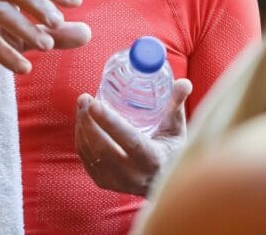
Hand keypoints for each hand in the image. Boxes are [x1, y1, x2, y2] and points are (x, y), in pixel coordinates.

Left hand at [74, 78, 192, 195]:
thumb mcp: (177, 129)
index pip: (129, 140)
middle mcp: (133, 174)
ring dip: (82, 127)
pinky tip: (83, 124)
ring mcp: (117, 181)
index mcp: (153, 159)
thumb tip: (183, 82)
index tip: (94, 102)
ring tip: (82, 106)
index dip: (109, 122)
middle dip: (89, 120)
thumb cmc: (172, 150)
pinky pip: (87, 160)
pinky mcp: (105, 183)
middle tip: (84, 98)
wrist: (164, 183)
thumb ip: (177, 104)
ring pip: (91, 153)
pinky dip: (81, 140)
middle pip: (103, 147)